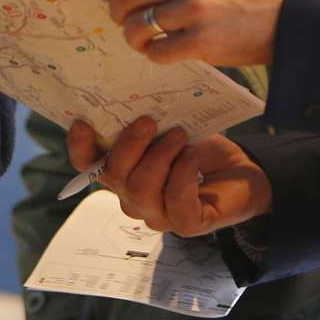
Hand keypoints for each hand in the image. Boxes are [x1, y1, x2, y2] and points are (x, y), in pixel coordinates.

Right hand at [66, 116, 271, 235]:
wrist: (241, 169)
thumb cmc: (198, 147)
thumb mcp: (168, 125)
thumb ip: (146, 120)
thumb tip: (130, 96)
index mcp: (122, 172)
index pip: (87, 165)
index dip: (79, 147)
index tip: (83, 121)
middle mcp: (133, 197)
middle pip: (115, 176)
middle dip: (130, 145)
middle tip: (149, 120)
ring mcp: (158, 215)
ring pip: (140, 190)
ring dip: (160, 156)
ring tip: (179, 135)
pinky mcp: (187, 224)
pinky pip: (175, 201)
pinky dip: (183, 174)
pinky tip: (192, 157)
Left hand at [93, 0, 292, 65]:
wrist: (293, 15)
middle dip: (118, 14)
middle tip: (129, 22)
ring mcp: (196, 8)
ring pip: (136, 27)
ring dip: (135, 38)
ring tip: (148, 39)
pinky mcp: (205, 41)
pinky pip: (158, 52)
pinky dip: (155, 55)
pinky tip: (166, 51)